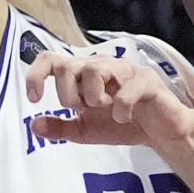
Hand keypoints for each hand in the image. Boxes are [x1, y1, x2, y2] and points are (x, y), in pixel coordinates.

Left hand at [26, 51, 185, 146]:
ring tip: (105, 109)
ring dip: (93, 97)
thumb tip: (33, 125)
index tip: (34, 99)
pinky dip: (120, 109)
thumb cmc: (122, 124)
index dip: (36, 75)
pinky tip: (124, 118)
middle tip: (82, 110)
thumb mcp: (84, 131)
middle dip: (68, 95)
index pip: (51, 59)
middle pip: (67, 66)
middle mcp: (102, 65)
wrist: (160, 133)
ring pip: (94, 69)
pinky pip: (126, 90)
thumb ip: (60, 127)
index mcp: (83, 73)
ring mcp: (125, 70)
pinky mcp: (146, 80)